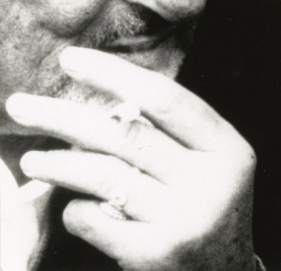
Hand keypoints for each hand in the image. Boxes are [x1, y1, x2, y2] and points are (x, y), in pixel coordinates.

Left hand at [5, 47, 257, 270]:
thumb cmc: (208, 207)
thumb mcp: (210, 164)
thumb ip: (172, 134)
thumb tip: (100, 97)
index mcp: (226, 148)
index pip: (166, 98)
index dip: (115, 75)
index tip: (71, 61)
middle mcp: (211, 182)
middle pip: (127, 134)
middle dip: (66, 116)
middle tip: (22, 105)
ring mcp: (185, 220)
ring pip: (105, 175)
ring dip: (59, 163)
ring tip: (34, 158)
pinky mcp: (156, 253)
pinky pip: (97, 220)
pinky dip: (77, 209)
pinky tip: (73, 205)